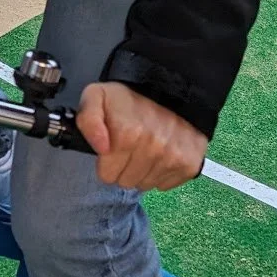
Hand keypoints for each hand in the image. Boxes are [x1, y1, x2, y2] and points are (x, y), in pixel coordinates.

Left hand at [76, 82, 207, 191]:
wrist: (170, 91)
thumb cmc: (129, 99)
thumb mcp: (96, 97)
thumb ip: (88, 120)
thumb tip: (101, 148)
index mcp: (128, 134)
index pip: (107, 176)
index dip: (106, 162)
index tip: (112, 146)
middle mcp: (154, 148)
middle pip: (126, 182)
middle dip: (123, 167)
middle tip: (129, 146)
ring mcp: (174, 158)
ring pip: (145, 185)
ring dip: (142, 170)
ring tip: (145, 147)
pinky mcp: (189, 164)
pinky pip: (164, 185)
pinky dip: (160, 173)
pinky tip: (160, 153)